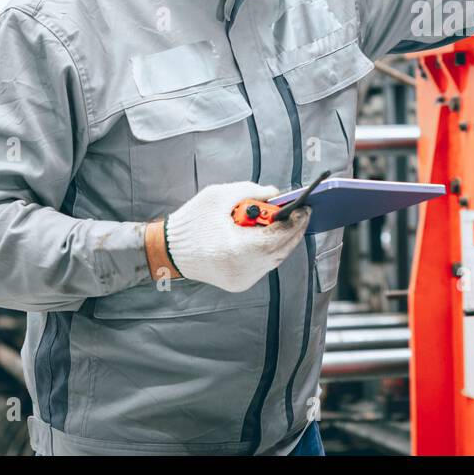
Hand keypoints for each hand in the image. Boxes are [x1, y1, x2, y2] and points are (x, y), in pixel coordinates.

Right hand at [157, 181, 309, 291]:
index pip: (277, 236)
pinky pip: (265, 266)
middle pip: (281, 250)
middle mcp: (241, 269)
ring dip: (284, 240)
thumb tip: (276, 193)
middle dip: (294, 230)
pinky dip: (271, 250)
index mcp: (236, 248)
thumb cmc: (191, 222)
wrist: (168, 250)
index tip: (305, 208)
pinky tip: (272, 235)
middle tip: (302, 214)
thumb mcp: (219, 195)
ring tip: (288, 222)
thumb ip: (251, 190)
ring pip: (275, 259)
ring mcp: (241, 280)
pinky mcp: (239, 284)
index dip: (294, 222)